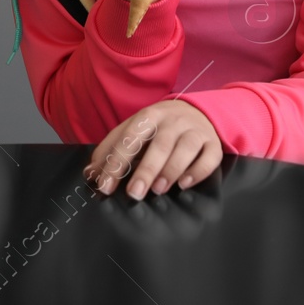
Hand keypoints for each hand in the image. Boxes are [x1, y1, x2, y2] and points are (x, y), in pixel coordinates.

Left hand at [85, 100, 223, 199]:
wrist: (197, 111)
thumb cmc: (159, 126)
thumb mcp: (133, 129)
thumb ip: (111, 149)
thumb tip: (90, 173)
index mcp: (149, 116)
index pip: (130, 139)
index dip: (116, 162)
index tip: (105, 186)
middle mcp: (173, 121)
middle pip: (160, 144)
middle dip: (146, 170)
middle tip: (134, 193)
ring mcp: (195, 130)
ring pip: (185, 149)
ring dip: (171, 170)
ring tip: (158, 189)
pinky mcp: (213, 143)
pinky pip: (209, 157)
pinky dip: (197, 171)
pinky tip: (184, 184)